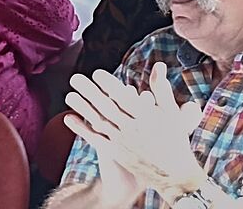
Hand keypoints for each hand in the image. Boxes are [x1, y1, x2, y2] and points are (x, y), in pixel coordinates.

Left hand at [65, 64, 205, 204]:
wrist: (174, 176)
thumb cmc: (174, 141)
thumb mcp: (172, 113)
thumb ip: (162, 88)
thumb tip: (158, 64)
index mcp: (147, 117)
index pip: (125, 98)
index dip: (110, 85)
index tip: (96, 73)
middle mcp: (133, 129)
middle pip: (107, 107)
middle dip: (90, 92)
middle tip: (75, 78)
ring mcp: (122, 142)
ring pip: (99, 122)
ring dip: (82, 108)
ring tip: (68, 95)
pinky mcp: (116, 153)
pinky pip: (96, 139)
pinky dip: (81, 129)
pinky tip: (68, 118)